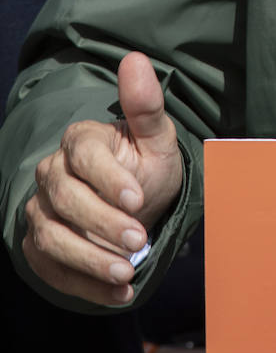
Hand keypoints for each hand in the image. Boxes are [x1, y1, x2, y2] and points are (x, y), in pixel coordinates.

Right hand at [22, 51, 184, 305]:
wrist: (137, 204)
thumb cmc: (147, 165)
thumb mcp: (157, 138)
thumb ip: (146, 105)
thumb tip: (135, 59)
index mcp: (80, 141)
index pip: (83, 156)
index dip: (108, 179)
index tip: (136, 199)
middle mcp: (52, 174)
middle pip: (65, 200)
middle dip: (102, 224)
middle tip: (139, 241)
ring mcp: (42, 211)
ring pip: (53, 237)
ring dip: (90, 259)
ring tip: (127, 272)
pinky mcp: (40, 246)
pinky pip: (52, 270)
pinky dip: (84, 286)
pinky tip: (118, 294)